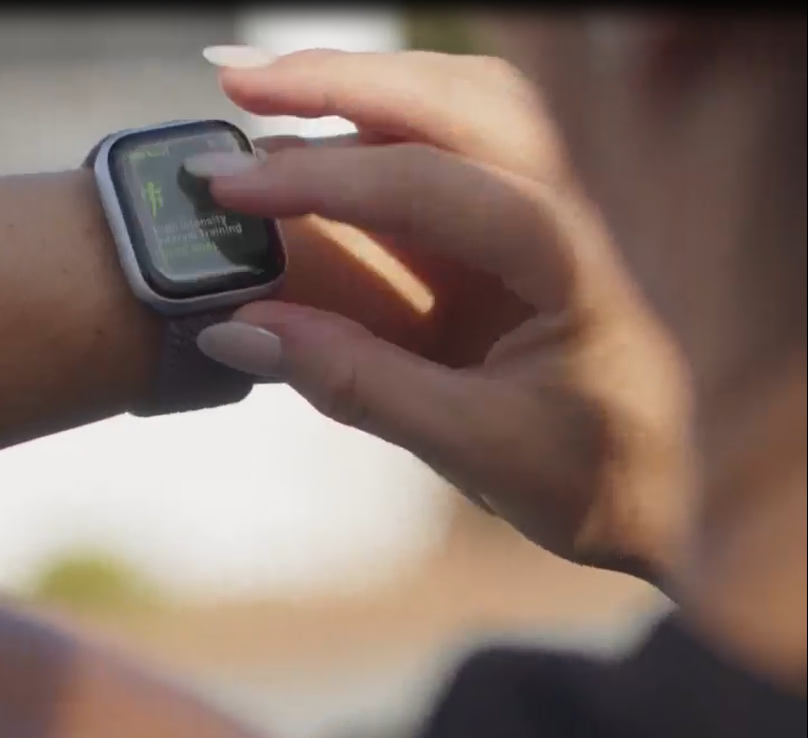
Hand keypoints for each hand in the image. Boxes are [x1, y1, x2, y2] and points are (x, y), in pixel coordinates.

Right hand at [197, 50, 692, 581]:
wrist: (661, 495)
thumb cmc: (590, 477)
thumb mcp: (473, 444)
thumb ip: (358, 384)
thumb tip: (241, 328)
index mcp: (571, 263)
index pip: (438, 186)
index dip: (326, 180)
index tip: (231, 190)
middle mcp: (567, 214)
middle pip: (458, 100)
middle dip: (343, 81)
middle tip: (237, 81)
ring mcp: (545, 217)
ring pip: (459, 107)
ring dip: (366, 90)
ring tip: (271, 91)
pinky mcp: (517, 238)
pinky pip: (450, 159)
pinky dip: (382, 136)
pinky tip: (327, 141)